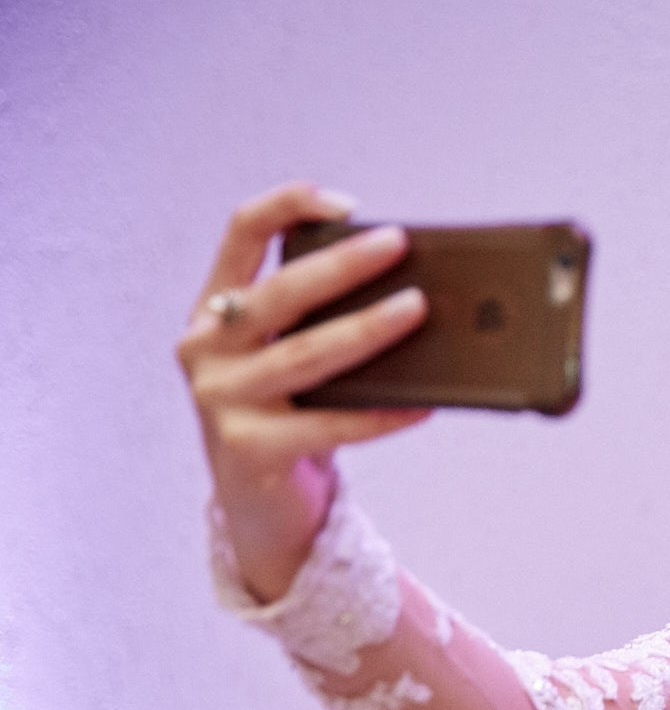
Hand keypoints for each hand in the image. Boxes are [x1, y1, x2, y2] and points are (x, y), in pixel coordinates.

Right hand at [177, 181, 431, 601]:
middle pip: (279, 294)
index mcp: (214, 310)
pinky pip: (329, 426)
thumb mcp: (294, 360)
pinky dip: (381, 414)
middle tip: (400, 245)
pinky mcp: (249, 449)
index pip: (240, 234)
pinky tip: (424, 404)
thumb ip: (324, 325)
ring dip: (367, 330)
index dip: (288, 206)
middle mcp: (205, 348)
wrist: (262, 506)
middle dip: (343, 266)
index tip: (346, 202)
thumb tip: (417, 293)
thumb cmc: (291, 417)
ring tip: (418, 309)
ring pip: (305, 356)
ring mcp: (220, 400)